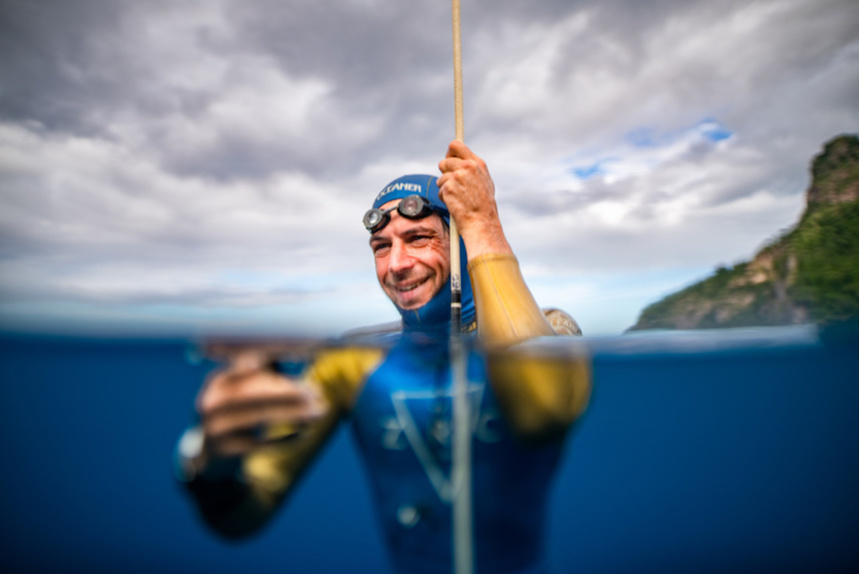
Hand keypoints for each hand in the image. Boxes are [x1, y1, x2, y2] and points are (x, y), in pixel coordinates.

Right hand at [196, 350, 327, 460]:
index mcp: (218, 380)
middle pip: (255, 392)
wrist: (208, 450)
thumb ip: (263, 368)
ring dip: (294, 413)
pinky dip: (285, 437)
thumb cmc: (238, 409)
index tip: (293, 356)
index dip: (265, 360)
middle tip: (317, 393)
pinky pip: (260, 443)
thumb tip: (301, 348)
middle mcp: (212, 401)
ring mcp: (215, 426)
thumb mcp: (242, 387)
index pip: (243, 364)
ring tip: (319, 412)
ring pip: (260, 416)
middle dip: (290, 392)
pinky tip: (304, 433)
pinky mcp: (224, 450)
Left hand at [437, 140, 511, 258]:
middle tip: (453, 186)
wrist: (482, 223)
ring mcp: (457, 176)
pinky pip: (440, 190)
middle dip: (445, 174)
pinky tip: (456, 204)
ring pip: (441, 178)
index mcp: (477, 163)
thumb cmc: (483, 207)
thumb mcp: (484, 182)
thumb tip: (459, 162)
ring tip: (458, 198)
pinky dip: (445, 198)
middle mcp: (467, 167)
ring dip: (445, 188)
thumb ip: (472, 170)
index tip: (448, 159)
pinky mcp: (448, 187)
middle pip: (444, 162)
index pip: (456, 145)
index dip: (449, 152)